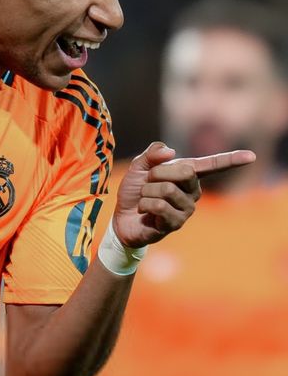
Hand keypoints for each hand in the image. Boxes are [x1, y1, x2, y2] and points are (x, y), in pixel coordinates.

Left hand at [113, 141, 255, 248]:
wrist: (122, 217)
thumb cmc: (135, 190)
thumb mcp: (139, 166)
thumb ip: (152, 154)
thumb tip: (172, 151)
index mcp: (188, 175)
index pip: (213, 165)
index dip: (232, 159)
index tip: (252, 156)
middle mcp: (192, 192)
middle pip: (185, 171)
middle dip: (158, 172)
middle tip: (148, 182)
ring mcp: (186, 210)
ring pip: (168, 189)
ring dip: (147, 191)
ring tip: (145, 199)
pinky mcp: (176, 224)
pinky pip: (160, 206)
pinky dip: (145, 204)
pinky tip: (145, 211)